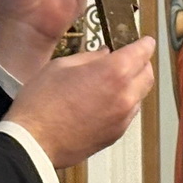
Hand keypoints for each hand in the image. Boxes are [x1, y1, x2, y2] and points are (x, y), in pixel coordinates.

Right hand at [5, 36, 155, 167]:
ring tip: (112, 81)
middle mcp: (124, 96)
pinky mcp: (116, 134)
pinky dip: (123, 103)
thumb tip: (104, 54)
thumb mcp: (61, 66)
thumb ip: (89, 58)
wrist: (34, 141)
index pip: (142, 52)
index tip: (144, 41)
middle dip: (142, 63)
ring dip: (133, 85)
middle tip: (130, 58)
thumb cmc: (41, 103)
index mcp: (112, 72)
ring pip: (140, 95)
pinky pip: (128, 113)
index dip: (144, 44)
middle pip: (148, 75)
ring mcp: (123, 118)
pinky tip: (104, 101)